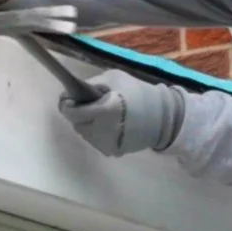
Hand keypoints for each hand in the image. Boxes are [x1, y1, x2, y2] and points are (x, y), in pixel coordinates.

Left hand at [56, 70, 187, 156]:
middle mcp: (101, 130)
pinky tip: (110, 125)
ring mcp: (106, 144)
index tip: (70, 98)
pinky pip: (95, 140)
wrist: (163, 117)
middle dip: (79, 113)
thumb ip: (91, 85)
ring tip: (103, 114)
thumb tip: (72, 93)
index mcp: (103, 110)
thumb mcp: (114, 78)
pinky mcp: (112, 152)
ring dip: (87, 123)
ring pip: (84, 133)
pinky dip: (98, 132)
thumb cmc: (138, 93)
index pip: (71, 112)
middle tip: (90, 104)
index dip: (67, 104)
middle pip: (75, 123)